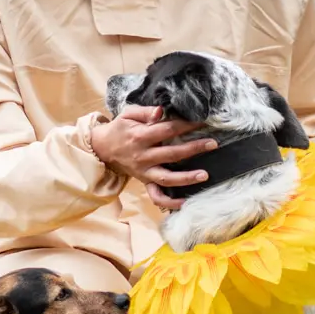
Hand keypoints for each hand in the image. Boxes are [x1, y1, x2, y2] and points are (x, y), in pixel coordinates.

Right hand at [90, 106, 215, 194]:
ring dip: (186, 178)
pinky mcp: (144, 181)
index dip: (185, 125)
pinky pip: (156, 196)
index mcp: (140, 136)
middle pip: (172, 154)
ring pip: (167, 178)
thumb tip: (161, 111)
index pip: (167, 130)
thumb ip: (146, 111)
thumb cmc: (120, 128)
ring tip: (205, 175)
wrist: (102, 148)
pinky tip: (185, 202)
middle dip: (194, 149)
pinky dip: (170, 202)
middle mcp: (143, 156)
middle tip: (212, 144)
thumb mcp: (128, 114)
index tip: (202, 122)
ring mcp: (144, 171)